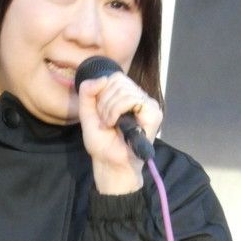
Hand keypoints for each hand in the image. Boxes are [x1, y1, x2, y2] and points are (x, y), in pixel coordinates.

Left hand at [77, 72, 162, 194]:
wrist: (109, 163)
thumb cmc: (102, 143)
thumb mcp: (87, 113)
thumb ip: (87, 92)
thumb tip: (103, 77)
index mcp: (128, 96)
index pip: (115, 78)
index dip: (101, 93)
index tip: (100, 113)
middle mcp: (140, 98)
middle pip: (118, 81)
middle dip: (104, 102)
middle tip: (105, 121)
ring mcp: (149, 105)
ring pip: (123, 90)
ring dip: (109, 109)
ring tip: (110, 124)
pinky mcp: (153, 113)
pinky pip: (132, 99)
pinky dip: (117, 110)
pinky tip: (116, 124)